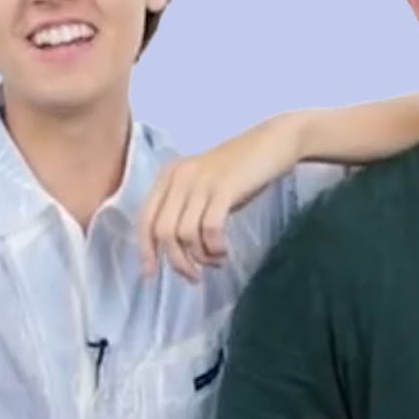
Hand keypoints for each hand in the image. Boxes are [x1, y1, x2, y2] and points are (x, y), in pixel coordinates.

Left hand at [138, 113, 305, 281]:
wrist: (273, 142)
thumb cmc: (240, 170)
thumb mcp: (204, 185)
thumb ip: (185, 210)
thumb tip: (176, 252)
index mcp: (169, 176)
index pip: (145, 218)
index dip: (145, 249)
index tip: (151, 274)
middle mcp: (179, 177)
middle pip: (163, 231)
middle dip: (177, 261)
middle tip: (194, 276)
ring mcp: (201, 181)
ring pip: (185, 234)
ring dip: (201, 257)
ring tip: (216, 259)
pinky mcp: (224, 188)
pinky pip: (210, 229)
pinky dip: (215, 248)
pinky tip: (224, 251)